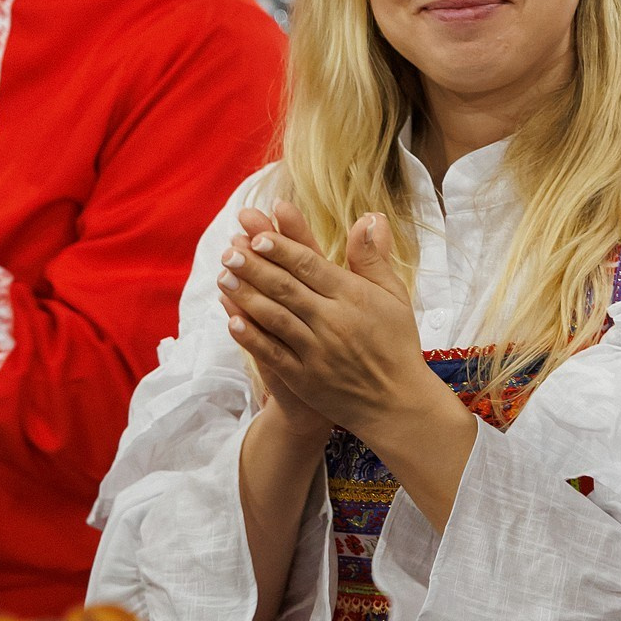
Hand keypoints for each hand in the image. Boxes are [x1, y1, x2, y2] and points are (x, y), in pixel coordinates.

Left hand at [217, 200, 442, 443]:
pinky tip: (231, 321)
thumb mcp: (393, 296)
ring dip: (246, 296)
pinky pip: (273, 355)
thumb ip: (373, 257)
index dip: (282, 249)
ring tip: (223, 276)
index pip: (310, 266)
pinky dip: (251, 338)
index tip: (257, 235)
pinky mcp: (305, 379)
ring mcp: (317, 352)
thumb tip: (369, 216)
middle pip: (286, 288)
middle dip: (254, 267)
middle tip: (229, 250)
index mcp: (353, 297)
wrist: (397, 404)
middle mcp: (333, 322)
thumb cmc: (395, 343)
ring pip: (275, 318)